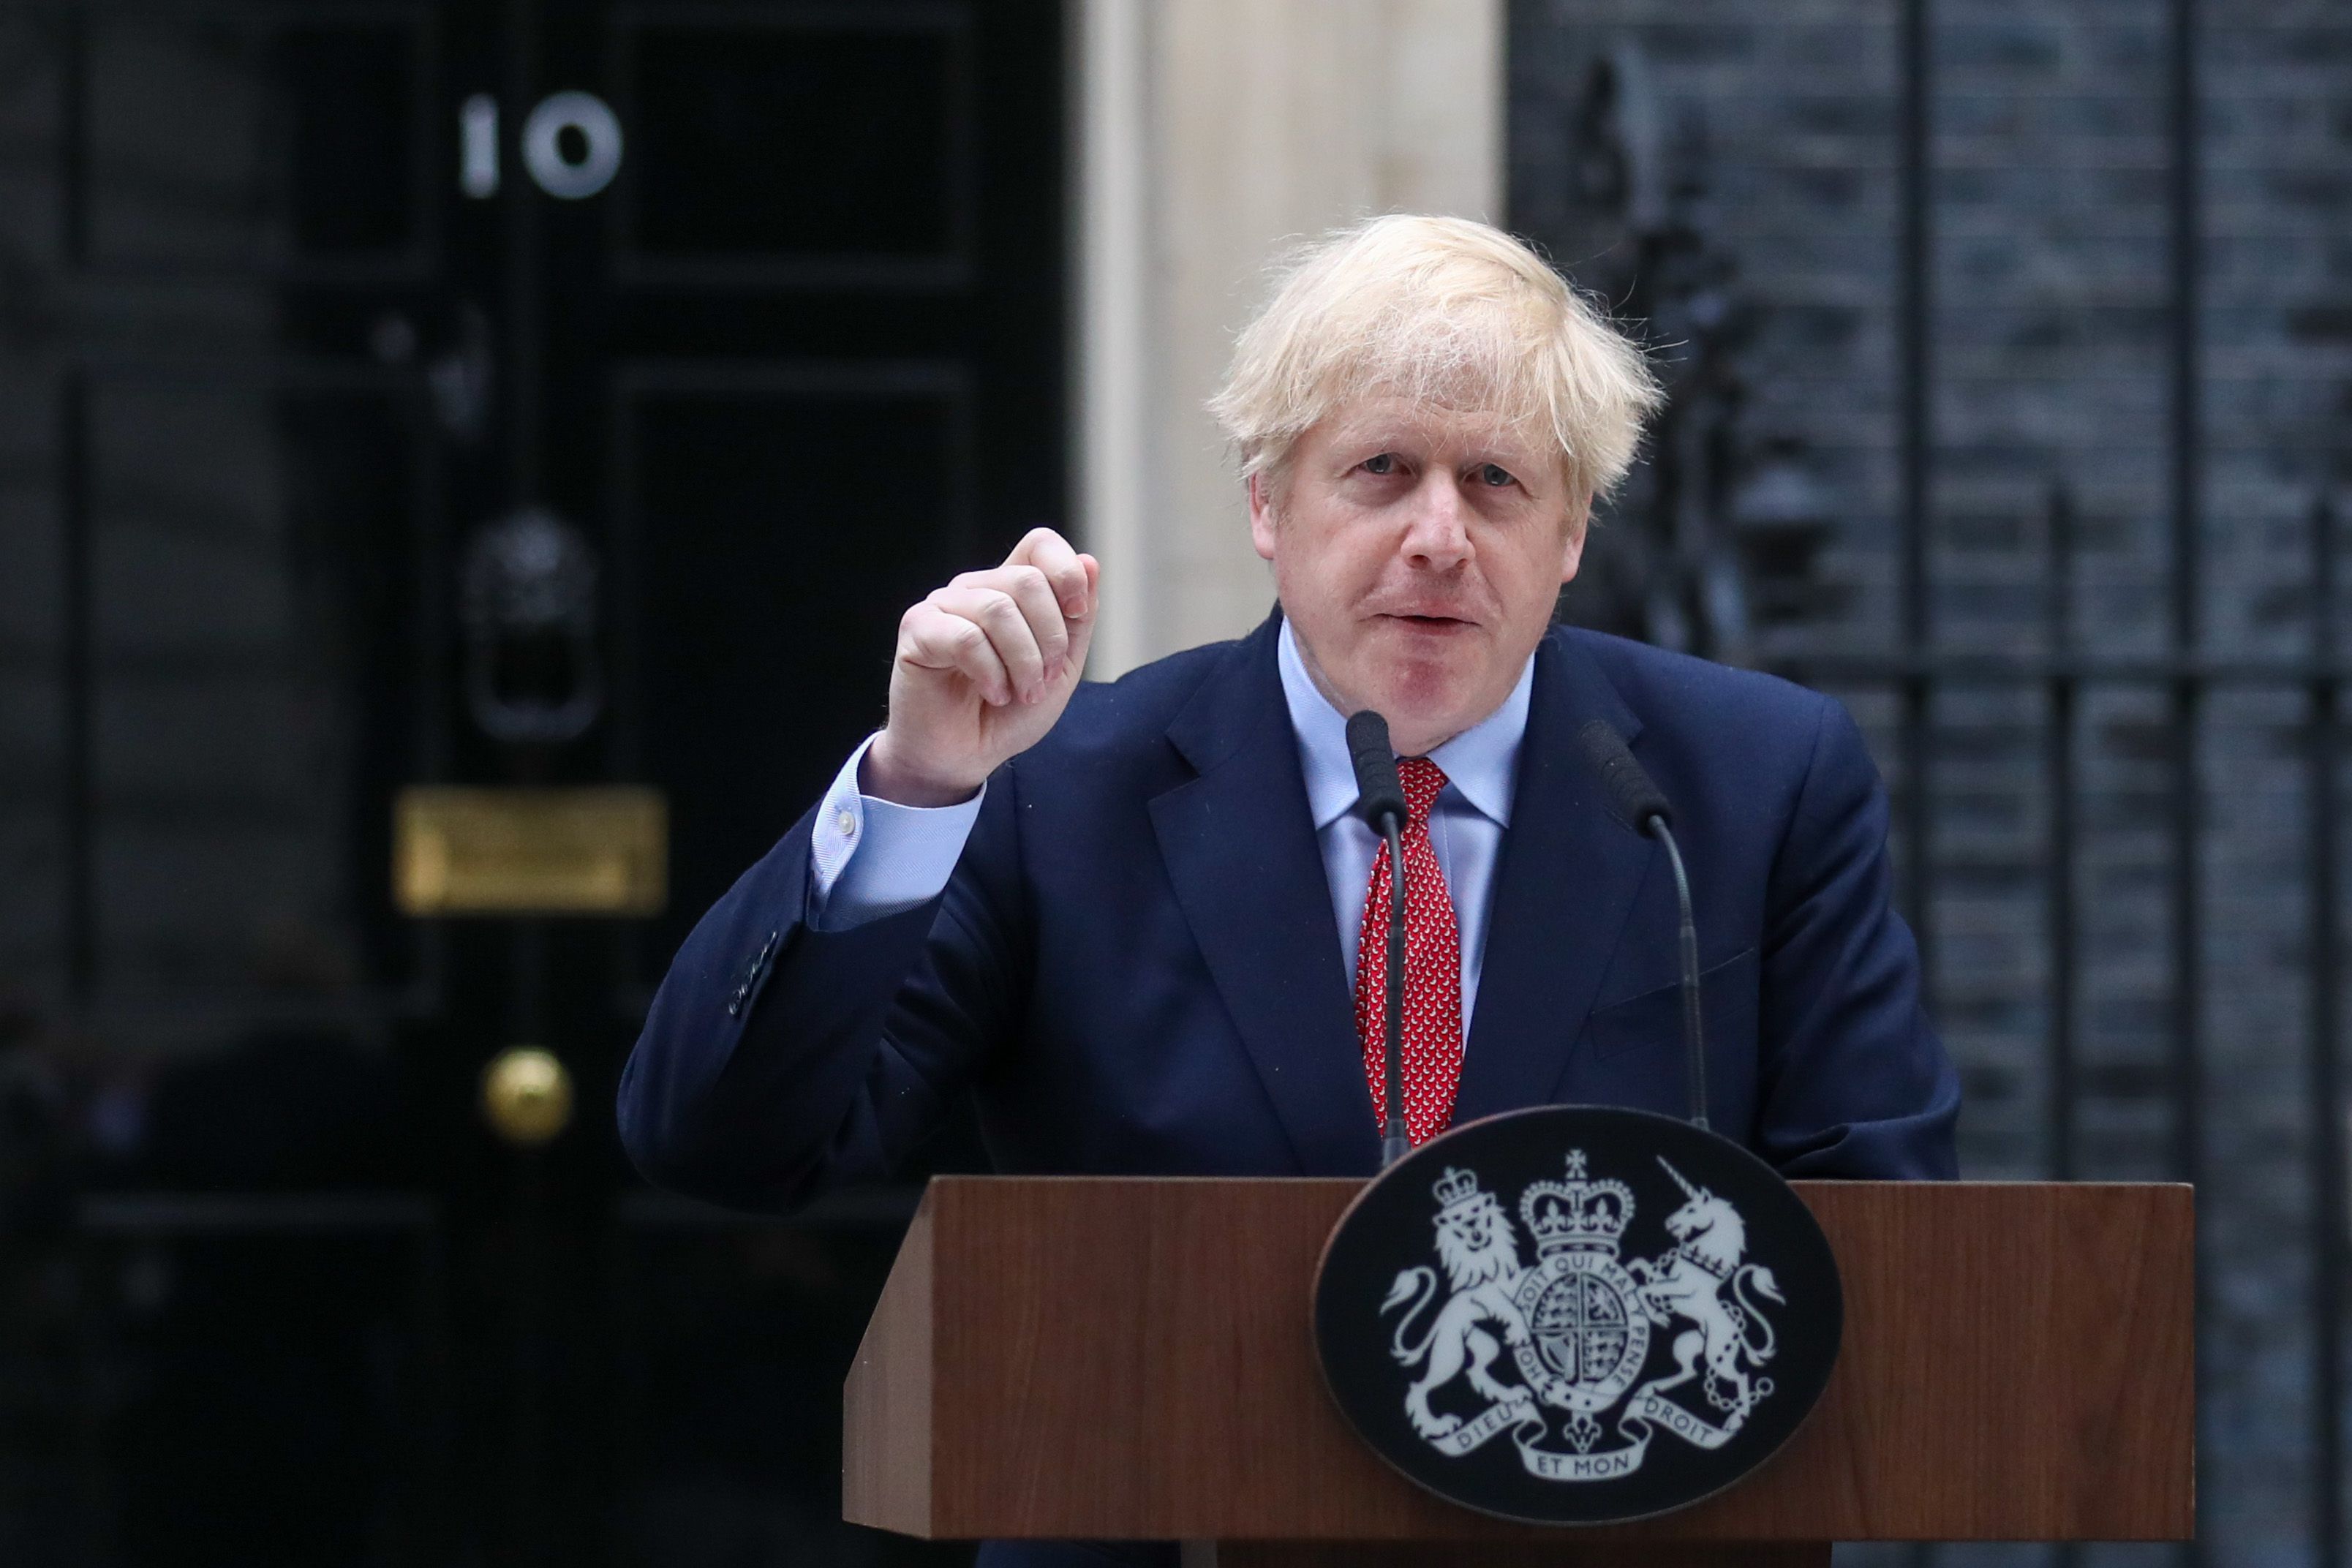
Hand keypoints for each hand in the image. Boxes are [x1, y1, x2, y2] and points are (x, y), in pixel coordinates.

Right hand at [862, 528, 1098, 805]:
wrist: (965, 757)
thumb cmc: (1008, 713)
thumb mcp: (1060, 667)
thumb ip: (1077, 618)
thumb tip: (1090, 562)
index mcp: (1010, 589)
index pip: (1040, 543)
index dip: (1066, 572)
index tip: (1079, 614)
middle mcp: (974, 588)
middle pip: (1027, 580)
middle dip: (1049, 639)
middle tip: (1043, 681)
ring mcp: (942, 606)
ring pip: (998, 610)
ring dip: (1022, 662)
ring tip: (1020, 692)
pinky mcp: (918, 631)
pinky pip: (965, 637)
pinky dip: (990, 673)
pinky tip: (992, 694)